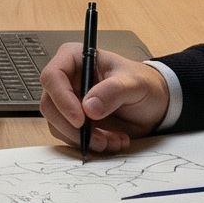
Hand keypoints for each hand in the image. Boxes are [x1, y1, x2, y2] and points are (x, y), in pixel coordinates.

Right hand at [39, 41, 169, 155]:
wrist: (154, 104)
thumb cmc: (143, 84)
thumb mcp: (134, 83)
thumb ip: (113, 91)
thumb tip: (89, 107)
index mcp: (75, 58)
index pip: (53, 76)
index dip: (62, 99)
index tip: (80, 119)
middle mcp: (67, 79)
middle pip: (50, 105)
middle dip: (72, 127)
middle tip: (97, 138)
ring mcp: (68, 101)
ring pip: (57, 125)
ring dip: (83, 139)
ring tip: (111, 140)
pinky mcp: (74, 121)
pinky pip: (70, 137)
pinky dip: (89, 144)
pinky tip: (111, 141)